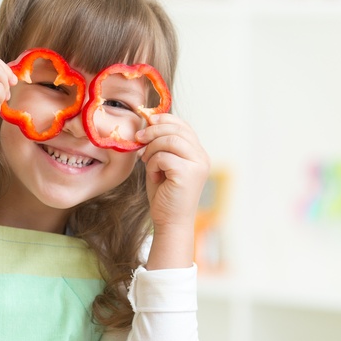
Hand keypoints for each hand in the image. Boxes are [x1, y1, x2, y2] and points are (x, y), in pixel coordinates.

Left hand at [137, 113, 209, 268]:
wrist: (169, 221)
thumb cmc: (163, 194)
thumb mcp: (161, 164)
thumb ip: (159, 145)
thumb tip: (147, 121)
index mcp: (197, 153)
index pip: (183, 125)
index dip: (163, 119)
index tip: (146, 121)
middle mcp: (202, 157)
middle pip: (176, 129)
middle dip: (153, 131)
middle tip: (138, 140)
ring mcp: (198, 165)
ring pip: (170, 140)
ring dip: (152, 149)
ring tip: (147, 162)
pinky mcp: (188, 174)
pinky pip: (164, 157)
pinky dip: (153, 165)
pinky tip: (154, 177)